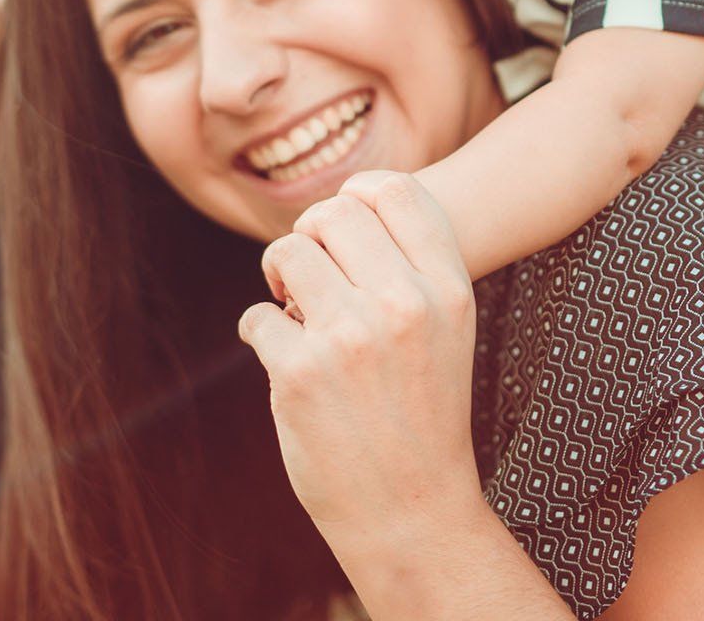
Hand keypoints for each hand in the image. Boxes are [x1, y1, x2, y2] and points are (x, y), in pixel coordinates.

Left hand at [238, 175, 483, 550]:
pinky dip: (260, 333)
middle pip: (333, 213)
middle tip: (307, 274)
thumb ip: (411, 267)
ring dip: (279, 277)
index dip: (355, 197)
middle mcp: (404, 304)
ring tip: (292, 310)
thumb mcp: (447, 330)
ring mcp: (351, 337)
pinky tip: (281, 359)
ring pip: (287, 253)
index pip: (395, 191)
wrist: (412, 511)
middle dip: (309, 236)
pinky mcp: (301, 373)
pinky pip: (256, 317)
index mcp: (447, 289)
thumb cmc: (423, 413)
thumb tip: (343, 204)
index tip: (341, 230)